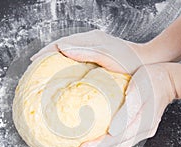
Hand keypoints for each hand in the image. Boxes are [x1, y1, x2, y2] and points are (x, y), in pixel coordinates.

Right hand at [31, 30, 146, 73]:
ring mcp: (93, 46)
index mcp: (90, 39)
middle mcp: (90, 40)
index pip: (61, 44)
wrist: (147, 61)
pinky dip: (66, 63)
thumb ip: (85, 51)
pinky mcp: (97, 53)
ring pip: (68, 51)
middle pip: (62, 46)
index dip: (46, 52)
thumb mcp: (107, 56)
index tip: (34, 62)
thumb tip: (62, 48)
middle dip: (47, 55)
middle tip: (35, 68)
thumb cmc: (130, 61)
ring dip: (55, 59)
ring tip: (45, 71)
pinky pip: (76, 56)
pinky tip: (64, 72)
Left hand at [71, 64, 176, 146]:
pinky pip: (121, 139)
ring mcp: (142, 130)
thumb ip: (127, 112)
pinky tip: (98, 142)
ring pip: (117, 145)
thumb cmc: (153, 80)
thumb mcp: (139, 91)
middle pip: (114, 146)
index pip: (114, 140)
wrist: (170, 79)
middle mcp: (141, 131)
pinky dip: (108, 143)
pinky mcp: (140, 127)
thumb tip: (112, 131)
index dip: (96, 146)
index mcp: (141, 124)